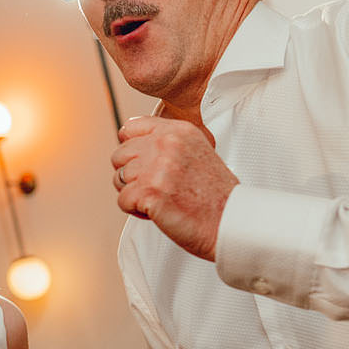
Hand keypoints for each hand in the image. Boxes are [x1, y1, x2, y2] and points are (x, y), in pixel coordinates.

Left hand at [112, 115, 237, 260]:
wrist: (231, 221)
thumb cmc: (215, 195)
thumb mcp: (198, 152)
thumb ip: (169, 143)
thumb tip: (131, 140)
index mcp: (179, 131)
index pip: (131, 127)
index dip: (131, 148)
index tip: (141, 162)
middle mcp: (167, 144)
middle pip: (120, 155)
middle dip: (131, 174)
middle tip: (155, 187)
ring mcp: (157, 168)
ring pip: (118, 178)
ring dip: (135, 193)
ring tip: (161, 199)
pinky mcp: (150, 192)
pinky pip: (122, 200)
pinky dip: (136, 211)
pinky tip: (159, 211)